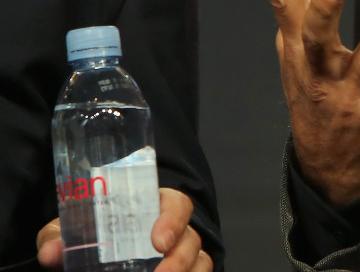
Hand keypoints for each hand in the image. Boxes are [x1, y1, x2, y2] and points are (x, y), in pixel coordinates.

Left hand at [37, 188, 211, 269]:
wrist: (90, 253)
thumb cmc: (89, 232)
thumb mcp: (71, 231)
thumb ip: (59, 237)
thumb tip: (51, 252)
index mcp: (152, 207)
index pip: (176, 204)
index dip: (173, 220)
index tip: (159, 241)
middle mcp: (174, 228)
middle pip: (191, 237)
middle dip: (180, 258)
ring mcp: (182, 252)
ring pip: (199, 259)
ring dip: (187, 271)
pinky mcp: (184, 269)